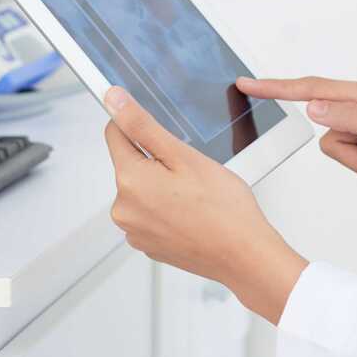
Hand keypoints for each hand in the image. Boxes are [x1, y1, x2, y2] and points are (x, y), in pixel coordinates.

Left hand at [102, 87, 307, 324]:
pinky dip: (167, 210)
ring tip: (195, 197)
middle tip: (191, 173)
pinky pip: (150, 214)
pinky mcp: (147, 245)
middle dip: (157, 161)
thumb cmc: (223, 209)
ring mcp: (134, 231)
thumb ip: (142, 125)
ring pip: (142, 190)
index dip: (139, 126)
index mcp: (129, 181)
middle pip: (130, 164)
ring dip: (162, 186)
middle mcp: (123, 209)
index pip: (115, 133)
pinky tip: (192, 214)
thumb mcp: (183, 155)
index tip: (162, 133)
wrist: (244, 256)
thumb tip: (113, 100)